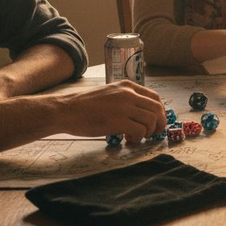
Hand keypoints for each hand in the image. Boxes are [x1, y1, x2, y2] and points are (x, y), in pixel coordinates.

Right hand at [51, 80, 165, 142]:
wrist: (66, 110)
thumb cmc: (84, 105)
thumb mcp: (109, 93)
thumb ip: (125, 98)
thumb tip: (141, 113)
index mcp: (127, 86)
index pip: (155, 98)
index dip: (159, 112)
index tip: (157, 122)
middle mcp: (128, 94)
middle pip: (157, 109)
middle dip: (159, 124)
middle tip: (153, 133)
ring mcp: (124, 107)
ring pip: (151, 120)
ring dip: (148, 132)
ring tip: (136, 137)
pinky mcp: (118, 121)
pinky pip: (140, 130)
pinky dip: (138, 138)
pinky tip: (129, 139)